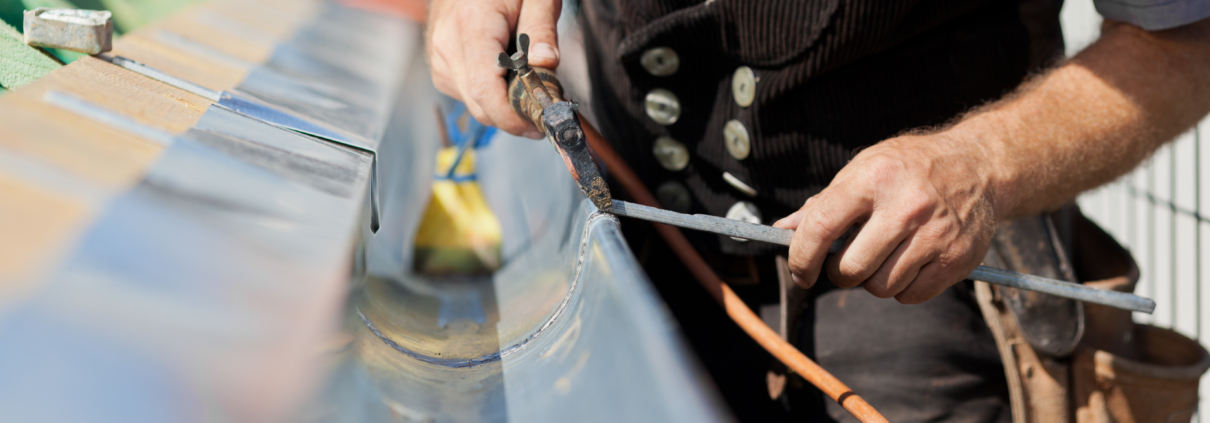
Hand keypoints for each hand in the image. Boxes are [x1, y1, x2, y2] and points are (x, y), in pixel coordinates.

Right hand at [426, 0, 560, 137]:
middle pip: (480, 105)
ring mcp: (439, 59)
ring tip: (528, 84)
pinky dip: (491, 96)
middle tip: (546, 108)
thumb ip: (542, 27)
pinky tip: (507, 76)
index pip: (485, 90)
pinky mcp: (440, 68)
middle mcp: (447, 46)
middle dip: (515, 116)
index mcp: (470, 26)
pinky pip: (468, 96)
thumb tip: (547, 64)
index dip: (512, 116)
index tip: (540, 122)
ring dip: (504, 106)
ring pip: (474, 105)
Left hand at [773, 133, 998, 303]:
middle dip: (839, 273)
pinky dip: (902, 288)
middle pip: (850, 269)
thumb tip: (783, 230)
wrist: (979, 166)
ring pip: (880, 287)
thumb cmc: (910, 168)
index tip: (800, 271)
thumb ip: (824, 203)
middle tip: (846, 261)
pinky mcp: (957, 258)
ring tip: (883, 255)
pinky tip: (908, 263)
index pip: (821, 226)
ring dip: (872, 280)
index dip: (801, 257)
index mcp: (873, 178)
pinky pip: (910, 296)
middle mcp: (905, 206)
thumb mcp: (864, 168)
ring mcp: (934, 234)